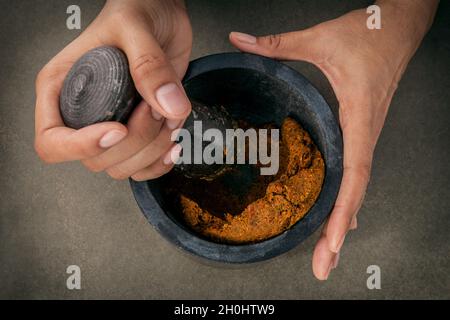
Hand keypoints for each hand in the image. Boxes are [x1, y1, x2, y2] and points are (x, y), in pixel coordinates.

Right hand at [35, 0, 191, 180]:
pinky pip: (143, 167)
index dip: (82, 146)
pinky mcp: (138, 131)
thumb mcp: (135, 27)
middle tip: (155, 107)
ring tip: (169, 115)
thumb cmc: (135, 9)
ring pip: (123, 167)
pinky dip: (161, 160)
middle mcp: (84, 114)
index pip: (52, 142)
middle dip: (134, 142)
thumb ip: (149, 66)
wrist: (163, 12)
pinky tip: (174, 139)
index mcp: (62, 88)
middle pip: (96, 159)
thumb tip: (168, 106)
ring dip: (153, 149)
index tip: (117, 129)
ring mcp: (112, 125)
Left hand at [230, 0, 437, 278]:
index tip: (333, 240)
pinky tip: (339, 217)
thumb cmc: (368, 36)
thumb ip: (277, 44)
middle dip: (339, 232)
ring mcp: (364, 135)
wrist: (398, 28)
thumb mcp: (319, 39)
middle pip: (354, 192)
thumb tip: (240, 40)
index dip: (343, 209)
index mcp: (357, 116)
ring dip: (342, 222)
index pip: (354, 172)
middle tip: (324, 266)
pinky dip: (346, 199)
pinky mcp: (360, 132)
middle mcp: (363, 133)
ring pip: (356, 187)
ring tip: (327, 254)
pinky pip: (355, 174)